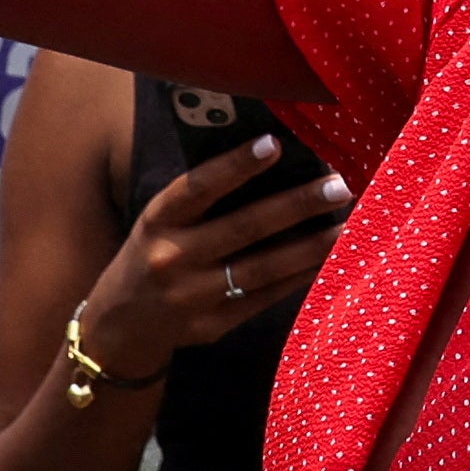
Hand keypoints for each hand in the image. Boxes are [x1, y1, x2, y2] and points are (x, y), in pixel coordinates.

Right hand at [68, 128, 351, 385]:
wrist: (121, 326)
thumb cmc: (153, 253)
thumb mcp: (160, 220)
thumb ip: (202, 197)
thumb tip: (271, 157)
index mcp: (157, 220)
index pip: (198, 187)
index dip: (235, 166)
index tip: (274, 144)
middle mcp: (171, 258)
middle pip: (243, 227)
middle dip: (296, 205)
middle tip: (339, 186)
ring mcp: (193, 296)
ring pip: (263, 267)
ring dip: (311, 245)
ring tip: (348, 223)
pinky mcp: (214, 325)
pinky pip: (266, 296)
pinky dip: (300, 276)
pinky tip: (328, 257)